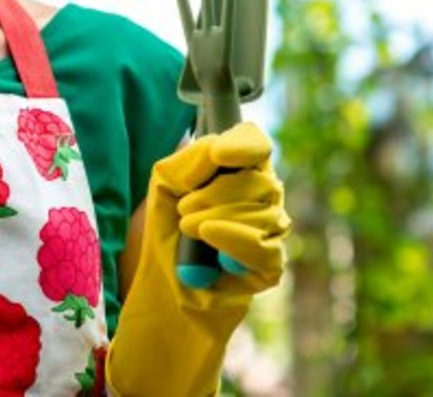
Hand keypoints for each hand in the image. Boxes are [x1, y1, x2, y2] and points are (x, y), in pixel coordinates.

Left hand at [106, 122, 290, 396]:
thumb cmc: (164, 232)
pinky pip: (264, 246)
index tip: (219, 155)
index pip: (256, 143)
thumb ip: (185, 162)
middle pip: (259, 178)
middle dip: (214, 193)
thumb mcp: (163, 187)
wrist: (162, 288)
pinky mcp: (271, 265)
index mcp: (237, 170)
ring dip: (215, 218)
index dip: (244, 145)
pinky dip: (234, 240)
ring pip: (263, 211)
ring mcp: (270, 230)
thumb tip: (216, 149)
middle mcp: (262, 196)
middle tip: (183, 210)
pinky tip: (210, 239)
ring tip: (189, 231)